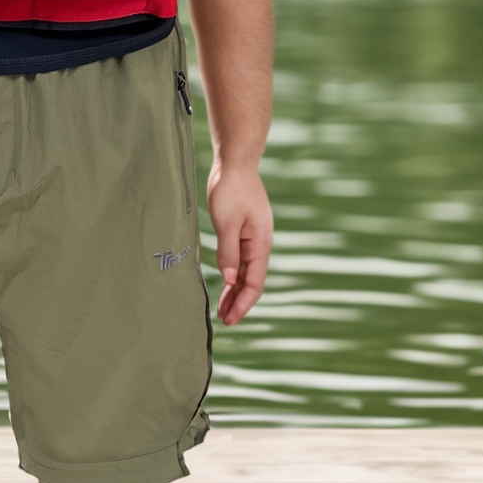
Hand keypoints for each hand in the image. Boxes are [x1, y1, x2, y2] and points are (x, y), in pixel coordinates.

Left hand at [206, 162, 272, 325]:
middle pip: (252, 280)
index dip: (243, 302)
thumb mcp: (226, 223)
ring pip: (246, 270)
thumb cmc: (231, 189)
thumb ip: (228, 252)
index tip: (230, 318)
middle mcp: (260, 242)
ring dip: (235, 289)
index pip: (255, 282)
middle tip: (224, 320)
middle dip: (239, 301)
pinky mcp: (244, 229)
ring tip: (222, 307)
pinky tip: (225, 281)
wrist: (235, 162)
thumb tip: (231, 280)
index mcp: (260, 243)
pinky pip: (240, 258)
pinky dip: (233, 272)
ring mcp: (253, 236)